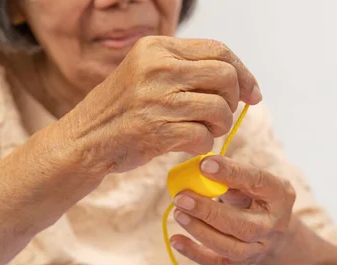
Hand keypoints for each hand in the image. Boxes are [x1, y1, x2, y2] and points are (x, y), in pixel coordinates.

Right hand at [63, 36, 260, 174]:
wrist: (84, 139)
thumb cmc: (124, 108)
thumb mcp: (148, 72)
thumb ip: (187, 68)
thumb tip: (239, 79)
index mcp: (158, 48)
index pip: (220, 50)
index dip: (244, 73)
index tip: (252, 93)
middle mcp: (158, 68)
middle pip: (226, 77)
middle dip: (233, 100)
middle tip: (221, 114)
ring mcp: (157, 100)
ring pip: (219, 109)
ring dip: (220, 126)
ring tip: (206, 130)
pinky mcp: (157, 131)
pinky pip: (204, 137)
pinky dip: (204, 144)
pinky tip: (190, 144)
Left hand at [169, 155, 295, 264]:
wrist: (271, 227)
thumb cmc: (255, 195)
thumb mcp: (251, 180)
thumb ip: (231, 175)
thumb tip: (200, 169)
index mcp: (279, 195)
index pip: (257, 182)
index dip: (231, 173)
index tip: (204, 165)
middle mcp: (273, 225)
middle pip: (244, 226)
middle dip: (210, 212)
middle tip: (182, 198)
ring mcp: (259, 248)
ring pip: (230, 248)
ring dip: (200, 231)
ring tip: (178, 213)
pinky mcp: (242, 262)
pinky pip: (218, 263)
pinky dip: (195, 253)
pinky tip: (176, 240)